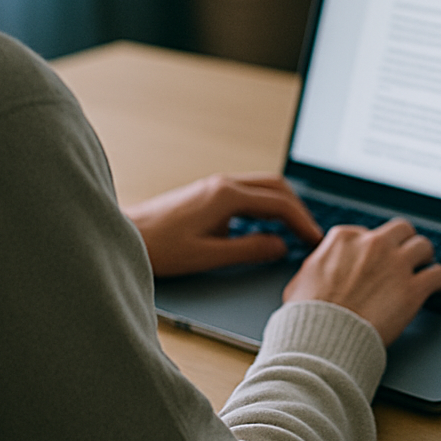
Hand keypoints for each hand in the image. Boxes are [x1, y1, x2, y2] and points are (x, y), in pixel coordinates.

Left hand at [123, 174, 322, 278]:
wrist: (126, 234)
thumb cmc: (160, 247)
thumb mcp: (207, 256)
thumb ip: (247, 250)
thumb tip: (280, 246)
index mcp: (227, 196)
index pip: (279, 203)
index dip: (302, 222)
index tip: (314, 240)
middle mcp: (223, 184)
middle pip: (275, 186)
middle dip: (298, 208)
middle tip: (310, 233)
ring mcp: (215, 187)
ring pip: (262, 187)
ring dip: (282, 205)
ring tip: (294, 229)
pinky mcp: (207, 194)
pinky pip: (248, 193)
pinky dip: (265, 206)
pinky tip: (265, 226)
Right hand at [283, 218, 440, 347]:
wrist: (323, 338)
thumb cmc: (308, 315)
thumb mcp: (300, 280)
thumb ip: (317, 267)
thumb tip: (318, 270)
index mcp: (344, 238)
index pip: (368, 232)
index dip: (374, 248)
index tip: (376, 259)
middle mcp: (374, 244)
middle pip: (401, 230)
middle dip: (404, 241)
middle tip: (406, 255)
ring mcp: (396, 264)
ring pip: (424, 246)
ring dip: (425, 257)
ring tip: (426, 267)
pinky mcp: (413, 288)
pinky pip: (438, 274)